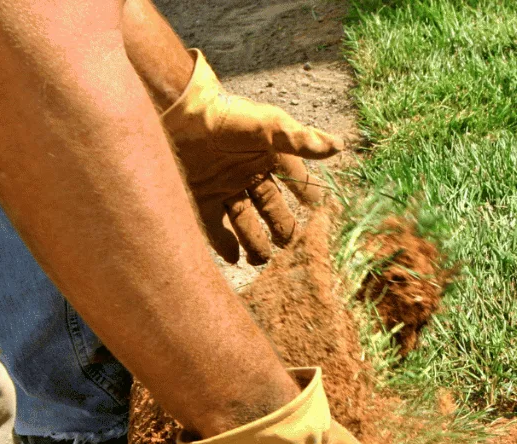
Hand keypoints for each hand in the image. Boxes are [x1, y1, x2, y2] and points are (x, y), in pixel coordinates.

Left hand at [162, 51, 342, 264]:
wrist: (178, 110)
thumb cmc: (226, 115)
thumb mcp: (268, 126)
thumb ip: (300, 140)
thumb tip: (338, 146)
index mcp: (268, 157)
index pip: (296, 181)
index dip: (309, 197)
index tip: (322, 214)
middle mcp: (248, 175)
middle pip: (272, 209)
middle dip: (284, 229)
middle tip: (293, 247)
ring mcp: (224, 188)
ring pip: (246, 223)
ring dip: (256, 243)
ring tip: (263, 260)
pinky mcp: (201, 198)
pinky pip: (216, 228)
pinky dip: (225, 245)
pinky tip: (235, 259)